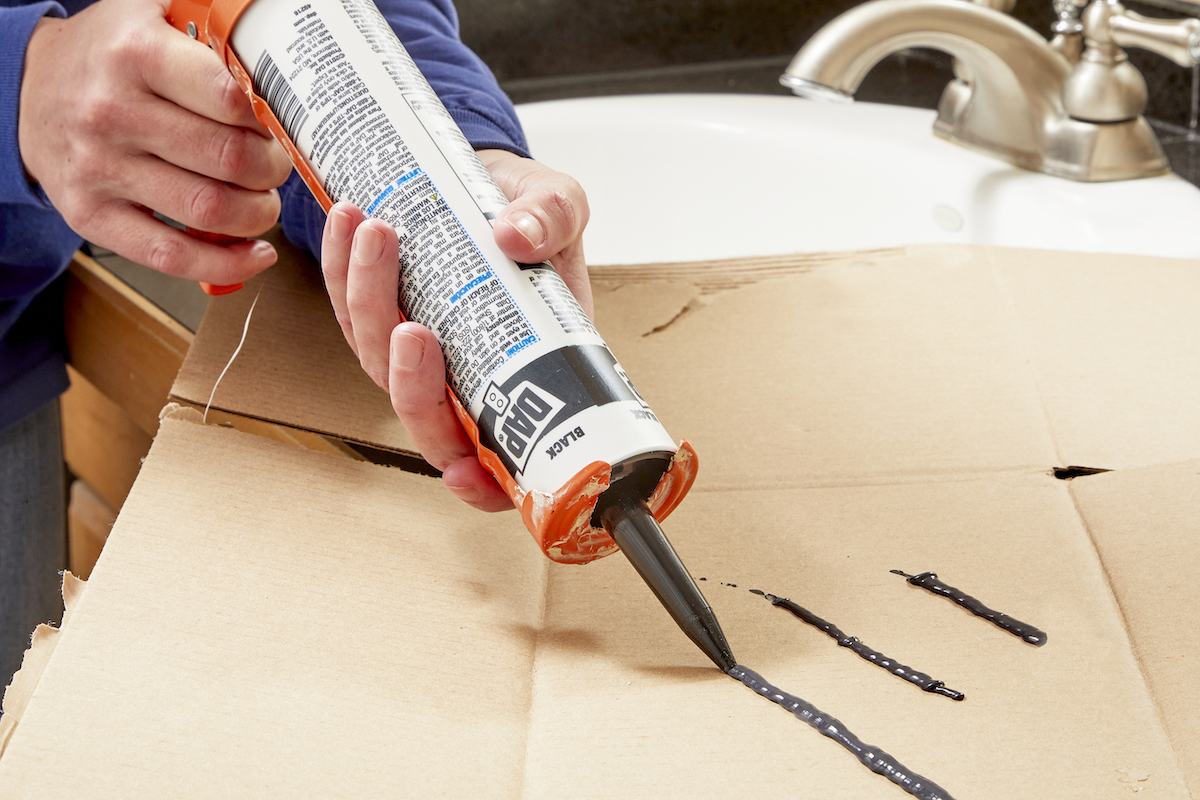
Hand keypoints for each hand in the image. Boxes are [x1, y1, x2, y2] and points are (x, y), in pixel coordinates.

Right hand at [18, 0, 293, 283]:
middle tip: (275, 168)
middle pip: (228, 159)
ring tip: (263, 203)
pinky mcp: (91, 216)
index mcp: (136, 54)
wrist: (27, 90)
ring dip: (257, 214)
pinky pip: (170, 255)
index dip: (270, 121)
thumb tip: (280, 66)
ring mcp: (100, 169)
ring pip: (208, 210)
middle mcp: (112, 112)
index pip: (230, 98)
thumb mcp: (156, 16)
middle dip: (271, 171)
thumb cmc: (110, 56)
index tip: (277, 127)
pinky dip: (226, 262)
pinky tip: (255, 253)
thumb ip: (215, 36)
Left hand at [321, 150, 590, 510]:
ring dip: (369, 300)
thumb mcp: (563, 205)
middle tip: (412, 326)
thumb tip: (516, 237)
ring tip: (375, 234)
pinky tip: (347, 223)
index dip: (480, 483)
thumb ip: (554, 218)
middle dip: (411, 381)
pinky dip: (342, 269)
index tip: (464, 468)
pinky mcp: (382, 315)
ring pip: (379, 358)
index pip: (502, 456)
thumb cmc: (538, 214)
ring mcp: (420, 351)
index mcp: (529, 371)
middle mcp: (469, 375)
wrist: (497, 183)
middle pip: (426, 414)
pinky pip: (351, 309)